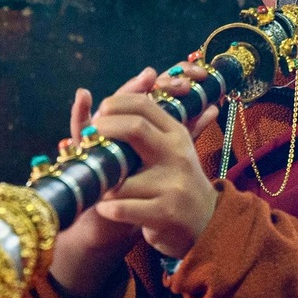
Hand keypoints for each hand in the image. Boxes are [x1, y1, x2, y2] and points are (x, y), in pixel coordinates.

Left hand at [86, 66, 219, 257]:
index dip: (116, 104)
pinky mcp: (165, 212)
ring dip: (103, 183)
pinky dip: (107, 207)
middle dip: (104, 130)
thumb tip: (149, 72)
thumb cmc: (178, 182)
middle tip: (90, 137)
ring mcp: (172, 184)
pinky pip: (121, 207)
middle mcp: (177, 155)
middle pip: (135, 128)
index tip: (99, 112)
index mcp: (176, 134)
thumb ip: (155, 116)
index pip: (144, 105)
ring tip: (101, 185)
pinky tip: (106, 207)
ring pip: (121, 177)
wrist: (207, 225)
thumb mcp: (173, 147)